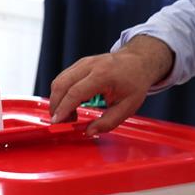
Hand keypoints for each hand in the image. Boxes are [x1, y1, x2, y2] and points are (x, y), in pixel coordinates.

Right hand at [49, 35, 173, 134]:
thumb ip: (108, 122)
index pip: (75, 92)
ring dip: (57, 99)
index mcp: (103, 76)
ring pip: (59, 81)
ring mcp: (83, 63)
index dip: (63, 108)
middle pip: (61, 85)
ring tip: (67, 114)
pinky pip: (63, 78)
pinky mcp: (79, 64)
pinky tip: (70, 103)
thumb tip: (89, 132)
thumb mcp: (128, 107)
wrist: (138, 61)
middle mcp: (89, 66)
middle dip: (55, 105)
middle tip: (60, 121)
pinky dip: (61, 92)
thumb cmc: (134, 83)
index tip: (57, 121)